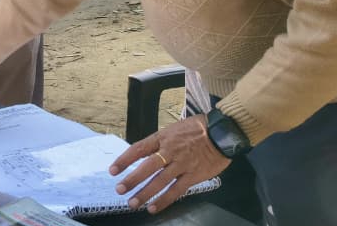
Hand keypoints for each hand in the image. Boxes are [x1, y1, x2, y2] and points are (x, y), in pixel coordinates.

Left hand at [109, 115, 230, 213]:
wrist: (223, 132)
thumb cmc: (198, 129)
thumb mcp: (174, 129)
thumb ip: (161, 142)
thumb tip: (145, 153)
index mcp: (163, 137)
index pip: (139, 149)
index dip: (124, 160)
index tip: (113, 170)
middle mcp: (170, 151)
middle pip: (147, 167)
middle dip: (132, 179)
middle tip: (120, 189)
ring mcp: (182, 164)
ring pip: (159, 181)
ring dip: (144, 193)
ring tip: (133, 203)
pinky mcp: (193, 176)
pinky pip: (176, 191)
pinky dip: (164, 200)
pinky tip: (153, 208)